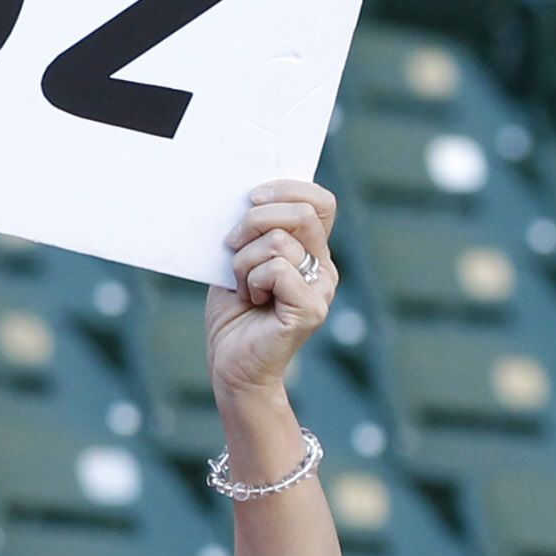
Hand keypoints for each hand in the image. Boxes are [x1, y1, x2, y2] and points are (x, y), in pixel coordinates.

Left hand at [205, 180, 336, 403]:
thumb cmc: (233, 315)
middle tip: (231, 243)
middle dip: (255, 220)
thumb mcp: (240, 261)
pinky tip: (251, 300)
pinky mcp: (311, 309)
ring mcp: (321, 289)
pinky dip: (251, 280)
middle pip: (301, 214)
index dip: (288, 188)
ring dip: (243, 261)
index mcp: (312, 251)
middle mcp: (324, 267)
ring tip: (242, 286)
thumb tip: (252, 197)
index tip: (252, 197)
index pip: (320, 202)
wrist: (232, 367)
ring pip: (279, 242)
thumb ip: (255, 232)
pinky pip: (276, 269)